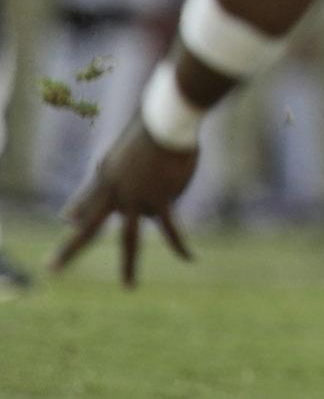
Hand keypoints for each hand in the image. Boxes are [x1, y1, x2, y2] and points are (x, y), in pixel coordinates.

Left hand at [48, 118, 197, 286]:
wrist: (167, 120)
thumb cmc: (151, 128)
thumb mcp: (128, 147)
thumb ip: (120, 166)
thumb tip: (123, 184)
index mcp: (107, 175)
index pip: (86, 200)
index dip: (76, 210)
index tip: (68, 218)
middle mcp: (115, 192)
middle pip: (88, 229)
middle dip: (69, 250)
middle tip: (50, 269)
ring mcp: (135, 198)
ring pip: (129, 240)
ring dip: (129, 266)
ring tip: (129, 287)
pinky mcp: (160, 199)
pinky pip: (170, 229)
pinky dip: (180, 245)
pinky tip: (189, 259)